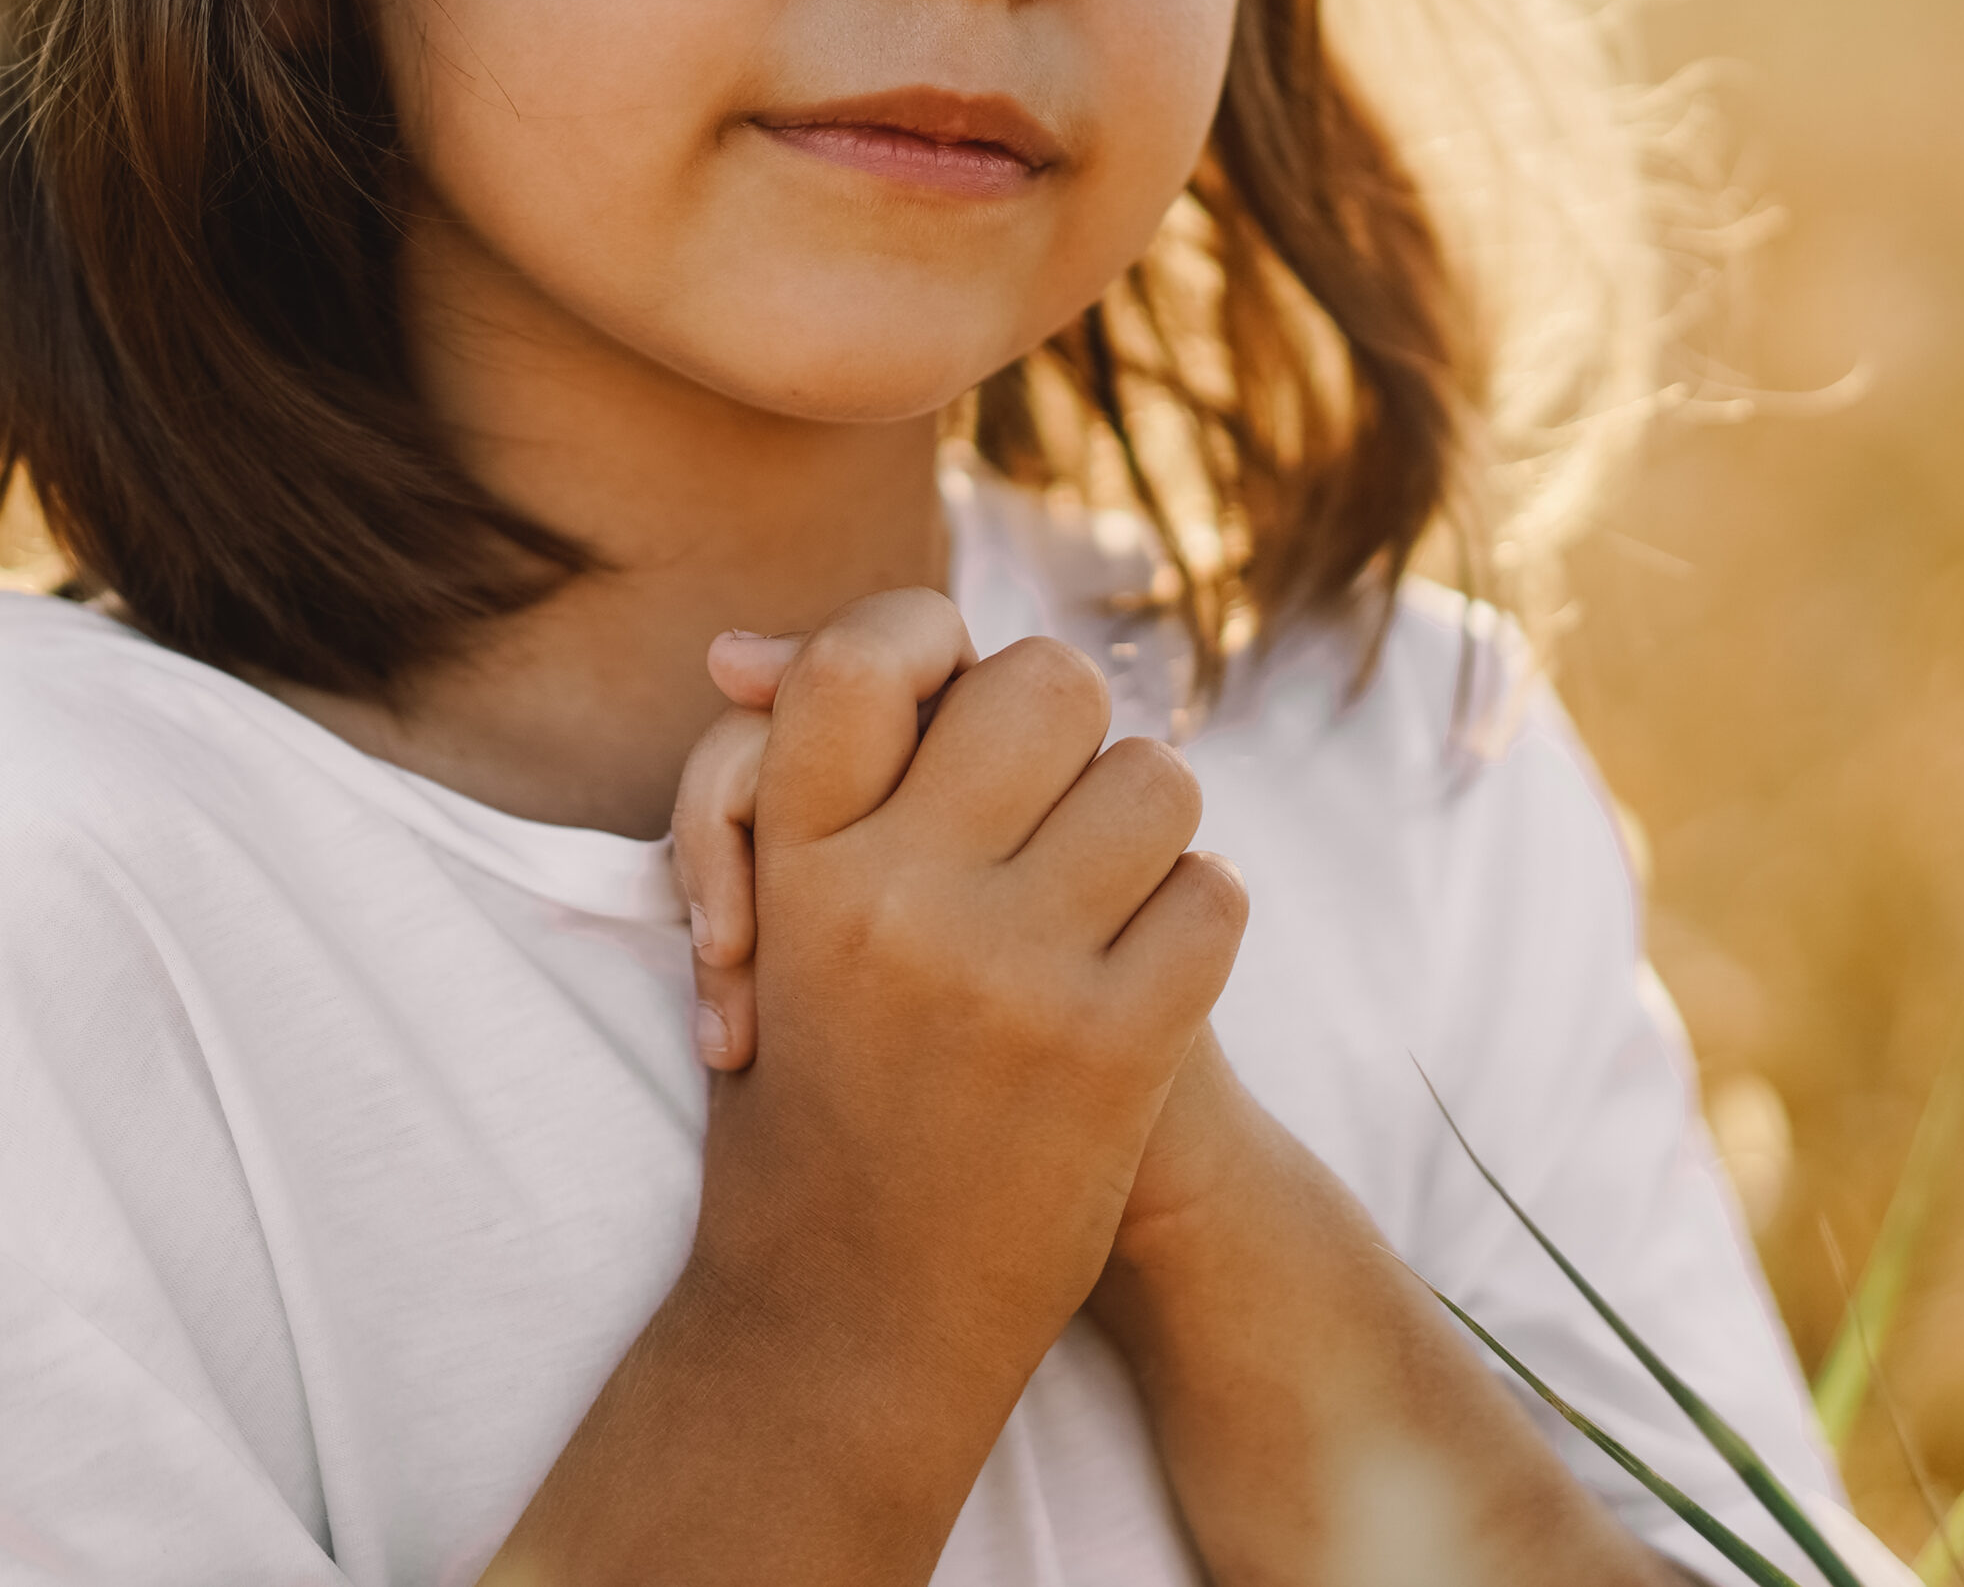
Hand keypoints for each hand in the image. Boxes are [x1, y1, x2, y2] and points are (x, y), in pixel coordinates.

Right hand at [673, 604, 1255, 1281]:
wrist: (850, 1323)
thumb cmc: (806, 1105)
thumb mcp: (760, 938)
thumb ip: (779, 787)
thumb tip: (748, 646)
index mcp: (791, 861)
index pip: (867, 648)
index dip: (932, 640)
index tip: (955, 699)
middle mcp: (892, 897)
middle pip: (1047, 680)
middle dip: (1065, 730)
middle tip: (1046, 803)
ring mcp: (1007, 970)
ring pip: (1154, 777)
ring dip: (1143, 830)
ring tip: (1099, 900)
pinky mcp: (1112, 1047)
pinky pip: (1215, 894)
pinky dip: (1194, 924)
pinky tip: (1144, 978)